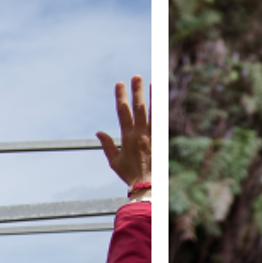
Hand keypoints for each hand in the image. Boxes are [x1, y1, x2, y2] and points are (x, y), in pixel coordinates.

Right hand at [96, 76, 150, 194]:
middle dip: (137, 91)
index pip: (123, 112)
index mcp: (128, 138)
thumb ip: (107, 146)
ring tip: (153, 83)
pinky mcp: (161, 141)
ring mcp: (152, 137)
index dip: (121, 97)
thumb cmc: (130, 175)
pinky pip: (161, 123)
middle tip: (136, 76)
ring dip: (153, 97)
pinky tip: (162, 102)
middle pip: (138, 108)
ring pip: (153, 113)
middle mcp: (140, 134)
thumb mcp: (114, 162)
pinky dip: (161, 112)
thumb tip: (99, 132)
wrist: (148, 186)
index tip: (120, 84)